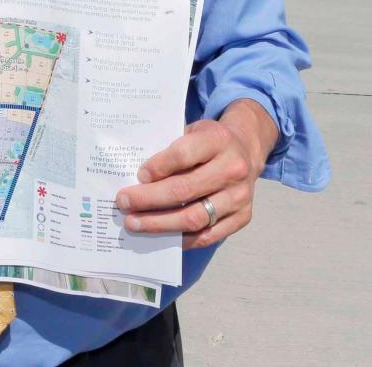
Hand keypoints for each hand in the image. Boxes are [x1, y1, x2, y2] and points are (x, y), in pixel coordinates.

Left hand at [114, 99, 277, 249]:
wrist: (247, 151)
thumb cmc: (209, 142)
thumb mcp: (193, 131)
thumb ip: (171, 149)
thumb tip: (138, 179)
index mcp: (219, 140)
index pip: (184, 154)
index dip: (158, 166)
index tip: (138, 176)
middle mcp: (233, 168)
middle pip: (185, 190)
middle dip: (149, 199)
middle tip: (124, 203)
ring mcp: (239, 196)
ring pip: (194, 217)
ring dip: (160, 224)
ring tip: (135, 223)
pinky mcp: (242, 217)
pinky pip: (207, 236)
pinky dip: (181, 239)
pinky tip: (160, 236)